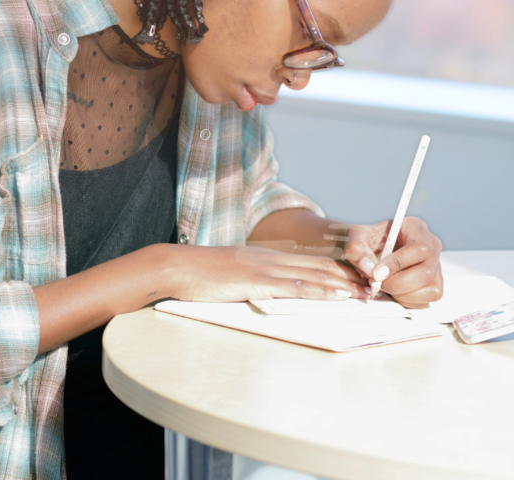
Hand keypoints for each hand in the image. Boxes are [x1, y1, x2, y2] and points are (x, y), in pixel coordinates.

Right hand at [171, 245, 368, 303]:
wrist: (178, 266)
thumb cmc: (200, 273)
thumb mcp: (231, 274)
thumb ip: (252, 280)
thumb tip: (267, 292)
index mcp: (265, 257)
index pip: (309, 262)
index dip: (336, 270)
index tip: (357, 279)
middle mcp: (270, 259)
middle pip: (318, 266)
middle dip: (348, 277)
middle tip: (373, 286)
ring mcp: (264, 268)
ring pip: (312, 274)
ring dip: (341, 285)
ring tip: (365, 293)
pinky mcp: (256, 281)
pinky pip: (293, 286)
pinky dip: (318, 290)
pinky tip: (334, 295)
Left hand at [343, 217, 442, 307]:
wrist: (368, 250)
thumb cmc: (366, 240)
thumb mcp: (356, 238)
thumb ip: (358, 250)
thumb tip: (370, 269)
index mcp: (416, 228)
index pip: (418, 248)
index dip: (398, 263)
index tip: (377, 273)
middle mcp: (431, 246)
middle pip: (426, 272)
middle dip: (398, 283)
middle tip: (377, 284)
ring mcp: (436, 267)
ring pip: (430, 289)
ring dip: (402, 294)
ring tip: (384, 286)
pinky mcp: (434, 285)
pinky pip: (426, 300)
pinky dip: (407, 301)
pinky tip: (393, 291)